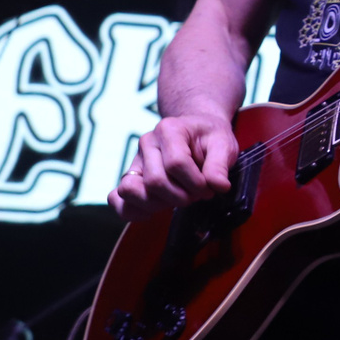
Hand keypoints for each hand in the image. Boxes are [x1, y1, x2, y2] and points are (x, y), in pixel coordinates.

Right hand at [109, 113, 237, 220]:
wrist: (196, 131)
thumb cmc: (209, 137)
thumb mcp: (223, 144)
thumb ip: (220, 165)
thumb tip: (218, 186)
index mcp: (169, 129)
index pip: (176, 163)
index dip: (196, 183)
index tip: (210, 188)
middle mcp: (147, 143)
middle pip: (155, 181)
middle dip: (181, 196)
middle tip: (197, 195)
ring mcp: (136, 160)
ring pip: (131, 191)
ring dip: (158, 204)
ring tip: (178, 199)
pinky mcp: (131, 177)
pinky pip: (116, 199)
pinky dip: (133, 210)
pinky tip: (154, 210)